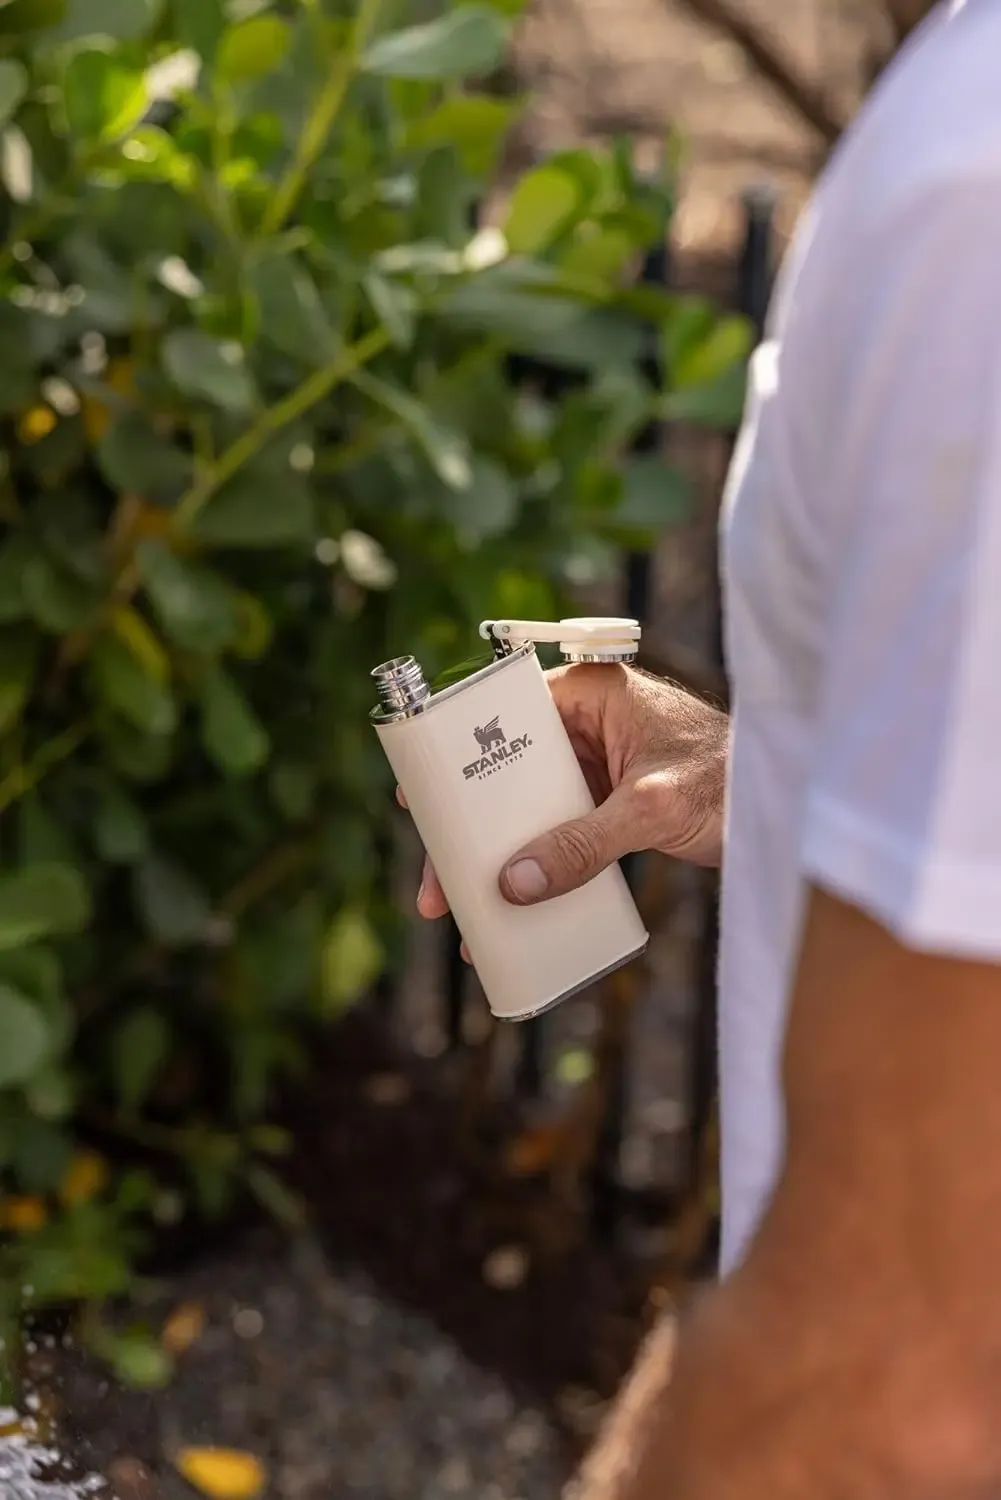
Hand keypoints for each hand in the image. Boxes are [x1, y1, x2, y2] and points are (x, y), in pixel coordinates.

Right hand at [405, 663, 727, 926]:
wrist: (796, 803)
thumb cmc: (736, 776)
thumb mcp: (650, 810)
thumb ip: (583, 845)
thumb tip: (513, 884)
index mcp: (592, 695)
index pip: (505, 717)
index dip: (458, 760)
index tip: (420, 803)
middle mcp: (589, 725)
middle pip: (507, 775)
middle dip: (472, 833)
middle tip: (436, 886)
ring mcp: (602, 766)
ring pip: (530, 811)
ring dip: (501, 859)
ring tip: (465, 913)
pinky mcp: (617, 804)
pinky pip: (563, 833)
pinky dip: (541, 868)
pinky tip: (519, 911)